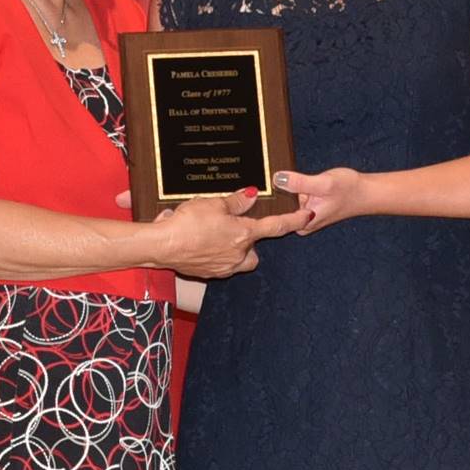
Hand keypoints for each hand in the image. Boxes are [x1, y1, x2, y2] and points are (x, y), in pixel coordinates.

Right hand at [157, 187, 310, 278]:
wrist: (162, 246)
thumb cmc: (187, 223)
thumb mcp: (213, 204)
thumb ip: (235, 202)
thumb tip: (251, 195)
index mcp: (244, 234)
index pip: (277, 226)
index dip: (295, 220)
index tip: (308, 216)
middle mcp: (238, 254)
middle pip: (255, 251)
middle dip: (249, 243)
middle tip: (235, 229)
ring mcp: (224, 267)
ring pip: (239, 260)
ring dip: (233, 250)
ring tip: (213, 236)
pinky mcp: (209, 274)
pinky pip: (220, 265)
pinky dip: (215, 256)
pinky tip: (201, 245)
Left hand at [273, 167, 368, 232]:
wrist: (365, 192)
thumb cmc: (348, 189)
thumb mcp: (323, 183)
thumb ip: (299, 182)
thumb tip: (276, 178)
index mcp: (302, 224)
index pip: (274, 217)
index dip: (265, 202)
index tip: (254, 189)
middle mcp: (299, 224)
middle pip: (276, 208)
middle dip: (274, 193)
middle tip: (274, 178)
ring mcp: (301, 217)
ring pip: (283, 201)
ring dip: (283, 189)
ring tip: (286, 179)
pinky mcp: (304, 208)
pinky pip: (290, 198)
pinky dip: (291, 188)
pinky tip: (295, 182)